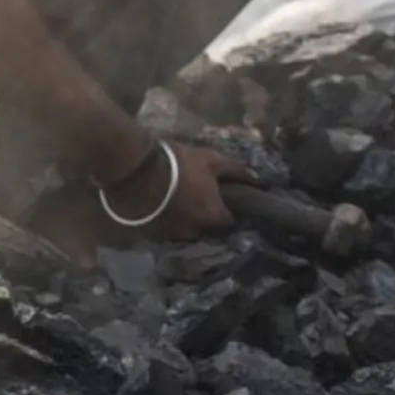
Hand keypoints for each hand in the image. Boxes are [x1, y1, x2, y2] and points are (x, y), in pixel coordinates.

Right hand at [97, 139, 256, 241]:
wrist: (136, 170)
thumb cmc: (180, 164)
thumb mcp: (212, 160)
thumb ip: (237, 171)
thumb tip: (258, 179)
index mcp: (212, 216)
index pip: (229, 222)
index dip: (230, 211)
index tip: (227, 201)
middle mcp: (194, 231)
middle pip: (207, 228)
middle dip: (207, 216)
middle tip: (202, 198)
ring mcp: (171, 234)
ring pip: (186, 229)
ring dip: (187, 218)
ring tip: (181, 200)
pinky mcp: (152, 232)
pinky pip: (167, 228)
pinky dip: (169, 219)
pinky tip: (165, 205)